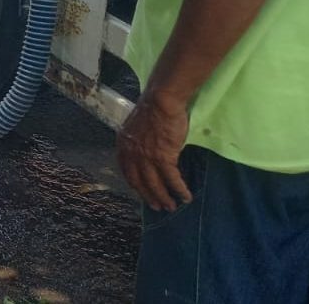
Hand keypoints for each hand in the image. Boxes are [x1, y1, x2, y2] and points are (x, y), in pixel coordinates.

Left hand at [116, 92, 193, 211]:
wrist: (161, 101)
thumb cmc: (152, 109)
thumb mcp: (135, 127)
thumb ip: (136, 142)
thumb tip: (143, 152)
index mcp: (123, 146)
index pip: (127, 172)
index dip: (136, 185)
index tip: (143, 194)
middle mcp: (132, 154)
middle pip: (140, 182)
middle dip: (149, 197)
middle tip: (157, 207)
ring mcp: (146, 157)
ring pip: (155, 184)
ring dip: (164, 198)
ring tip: (171, 207)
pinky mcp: (163, 157)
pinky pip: (172, 179)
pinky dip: (179, 190)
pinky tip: (186, 197)